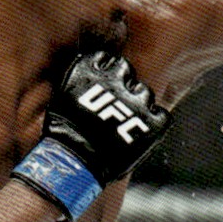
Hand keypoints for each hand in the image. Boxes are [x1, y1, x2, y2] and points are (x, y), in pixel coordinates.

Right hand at [11, 51, 170, 221]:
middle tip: (114, 108)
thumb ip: (77, 86)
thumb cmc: (61, 135)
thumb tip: (84, 82)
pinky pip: (161, 116)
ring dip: (138, 104)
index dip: (105, 73)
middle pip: (128, 73)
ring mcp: (136, 100)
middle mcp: (116, 80)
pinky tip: (142, 132)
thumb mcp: (61, 100)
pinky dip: (154, 123)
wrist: (74, 162)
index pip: (106, 59)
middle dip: (122, 87)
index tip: (101, 86)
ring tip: (126, 123)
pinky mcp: (151, 122)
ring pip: (145, 93)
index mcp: (91, 71)